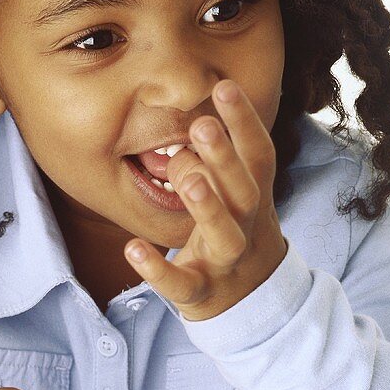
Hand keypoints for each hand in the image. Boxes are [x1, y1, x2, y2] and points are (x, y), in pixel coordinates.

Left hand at [124, 79, 287, 320]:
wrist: (251, 304)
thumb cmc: (233, 235)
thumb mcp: (231, 200)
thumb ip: (209, 168)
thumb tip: (179, 142)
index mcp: (256, 199)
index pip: (258, 156)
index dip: (245, 122)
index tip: (224, 85)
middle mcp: (247, 228)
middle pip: (244, 191)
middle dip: (226, 158)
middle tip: (201, 124)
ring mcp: (226, 264)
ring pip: (225, 237)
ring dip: (208, 207)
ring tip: (187, 178)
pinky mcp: (202, 294)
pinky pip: (181, 285)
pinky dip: (158, 269)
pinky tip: (131, 248)